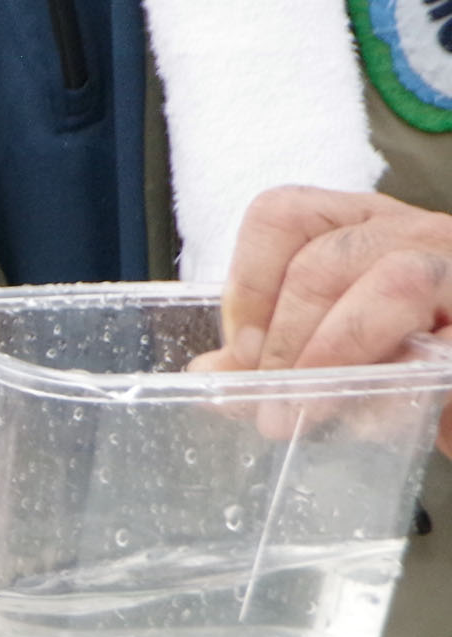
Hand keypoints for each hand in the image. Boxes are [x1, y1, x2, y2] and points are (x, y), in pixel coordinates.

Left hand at [215, 187, 451, 449]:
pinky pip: (446, 346)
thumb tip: (209, 374)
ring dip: (336, 353)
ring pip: (396, 281)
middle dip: (284, 338)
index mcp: (362, 225)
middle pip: (327, 258)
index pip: (283, 215)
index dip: (247, 283)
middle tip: (269, 403)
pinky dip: (399, 386)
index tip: (239, 350)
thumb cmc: (408, 360)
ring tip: (305, 411)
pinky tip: (370, 421)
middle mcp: (416, 233)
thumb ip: (272, 355)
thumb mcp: (334, 345)